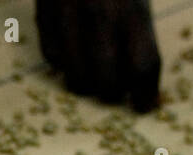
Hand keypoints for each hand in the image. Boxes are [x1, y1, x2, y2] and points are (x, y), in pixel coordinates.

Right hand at [36, 0, 159, 111]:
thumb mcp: (138, 0)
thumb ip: (142, 40)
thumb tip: (147, 91)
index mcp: (133, 9)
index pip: (143, 66)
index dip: (144, 94)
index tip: (142, 105)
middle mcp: (101, 16)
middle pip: (108, 82)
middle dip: (113, 92)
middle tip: (114, 86)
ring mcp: (69, 18)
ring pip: (77, 79)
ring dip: (87, 82)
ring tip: (92, 70)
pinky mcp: (44, 17)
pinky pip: (54, 60)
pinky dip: (64, 64)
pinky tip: (73, 51)